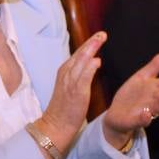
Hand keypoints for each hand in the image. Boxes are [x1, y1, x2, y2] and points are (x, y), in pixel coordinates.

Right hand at [35, 31, 105, 151]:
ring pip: (81, 61)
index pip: (78, 54)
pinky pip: (83, 77)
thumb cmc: (64, 109)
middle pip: (80, 54)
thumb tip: (94, 61)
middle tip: (102, 33)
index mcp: (64, 72)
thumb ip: (81, 74)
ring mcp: (70, 82)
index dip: (88, 44)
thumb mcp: (70, 87)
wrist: (55, 125)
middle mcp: (66, 74)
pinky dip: (89, 67)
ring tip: (101, 39)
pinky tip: (97, 60)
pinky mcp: (76, 92)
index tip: (99, 36)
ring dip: (91, 49)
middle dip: (91, 42)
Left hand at [102, 52, 158, 145]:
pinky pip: (142, 121)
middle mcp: (155, 102)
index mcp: (158, 91)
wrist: (117, 113)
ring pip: (156, 109)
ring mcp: (146, 112)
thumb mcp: (141, 78)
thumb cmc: (133, 95)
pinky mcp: (135, 121)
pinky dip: (144, 118)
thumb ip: (154, 67)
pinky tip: (145, 114)